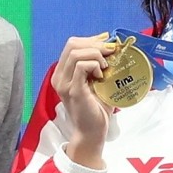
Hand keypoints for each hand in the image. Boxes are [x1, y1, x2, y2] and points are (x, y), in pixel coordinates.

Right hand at [51, 33, 115, 167]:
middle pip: (72, 44)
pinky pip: (81, 67)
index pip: (72, 45)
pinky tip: (102, 75)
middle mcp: (59, 76)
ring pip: (76, 53)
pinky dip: (94, 65)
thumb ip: (100, 66)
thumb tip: (113, 47)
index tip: (108, 41)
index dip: (91, 39)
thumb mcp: (98, 82)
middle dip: (95, 44)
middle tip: (112, 51)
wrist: (92, 132)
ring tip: (106, 65)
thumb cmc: (97, 108)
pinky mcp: (73, 90)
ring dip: (95, 54)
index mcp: (63, 72)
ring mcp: (64, 83)